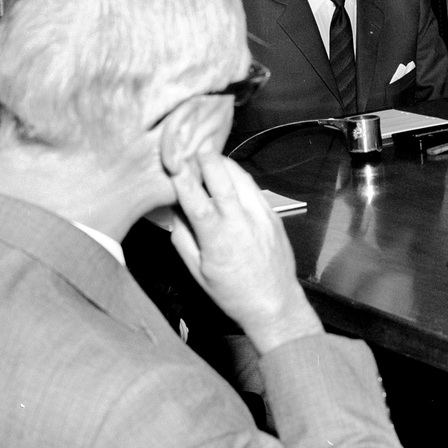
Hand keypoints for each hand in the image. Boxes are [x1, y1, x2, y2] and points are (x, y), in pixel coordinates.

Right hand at [169, 151, 320, 353]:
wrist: (274, 301)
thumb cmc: (232, 293)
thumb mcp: (197, 272)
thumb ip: (182, 238)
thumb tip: (172, 211)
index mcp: (218, 239)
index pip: (197, 201)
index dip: (183, 179)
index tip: (173, 162)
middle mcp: (242, 222)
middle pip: (223, 179)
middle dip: (207, 159)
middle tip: (193, 147)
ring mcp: (261, 215)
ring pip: (241, 177)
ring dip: (224, 164)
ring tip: (208, 157)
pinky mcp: (273, 214)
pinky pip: (253, 187)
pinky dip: (239, 176)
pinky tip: (228, 175)